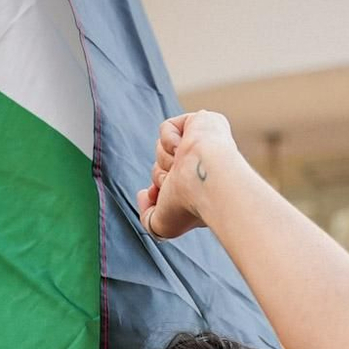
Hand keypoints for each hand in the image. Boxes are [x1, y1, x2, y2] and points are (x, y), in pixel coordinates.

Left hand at [134, 111, 241, 239]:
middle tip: (175, 183)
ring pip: (161, 149)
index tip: (159, 197)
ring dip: (165, 160)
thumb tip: (144, 194)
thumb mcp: (162, 225)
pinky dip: (169, 140)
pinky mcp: (203, 122)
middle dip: (161, 177)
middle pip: (161, 168)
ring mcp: (204, 146)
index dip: (158, 193)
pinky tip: (184, 149)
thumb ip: (147, 217)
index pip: (167, 187)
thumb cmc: (188, 206)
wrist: (204, 181)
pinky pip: (167, 128)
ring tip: (182, 167)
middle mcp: (203, 168)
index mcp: (200, 190)